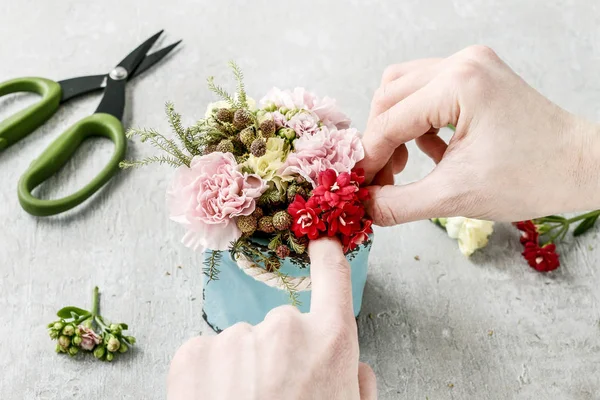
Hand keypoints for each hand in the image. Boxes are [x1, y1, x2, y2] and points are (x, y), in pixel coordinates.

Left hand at [167, 237, 376, 399]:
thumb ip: (358, 384)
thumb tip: (353, 364)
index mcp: (330, 342)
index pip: (334, 276)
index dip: (328, 254)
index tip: (323, 241)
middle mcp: (283, 327)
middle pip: (282, 325)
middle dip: (279, 354)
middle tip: (275, 396)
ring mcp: (234, 338)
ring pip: (242, 342)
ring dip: (242, 368)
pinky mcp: (192, 353)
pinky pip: (207, 354)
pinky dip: (209, 375)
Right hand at [359, 45, 599, 224]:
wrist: (581, 167)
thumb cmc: (532, 178)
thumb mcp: (456, 196)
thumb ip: (399, 203)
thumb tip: (363, 207)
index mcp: (459, 84)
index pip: (390, 120)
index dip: (369, 157)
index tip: (360, 186)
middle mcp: (462, 63)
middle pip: (389, 96)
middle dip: (380, 139)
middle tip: (383, 178)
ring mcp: (471, 64)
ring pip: (404, 88)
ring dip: (396, 127)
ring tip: (407, 163)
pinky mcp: (476, 75)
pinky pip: (427, 91)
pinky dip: (419, 122)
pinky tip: (434, 150)